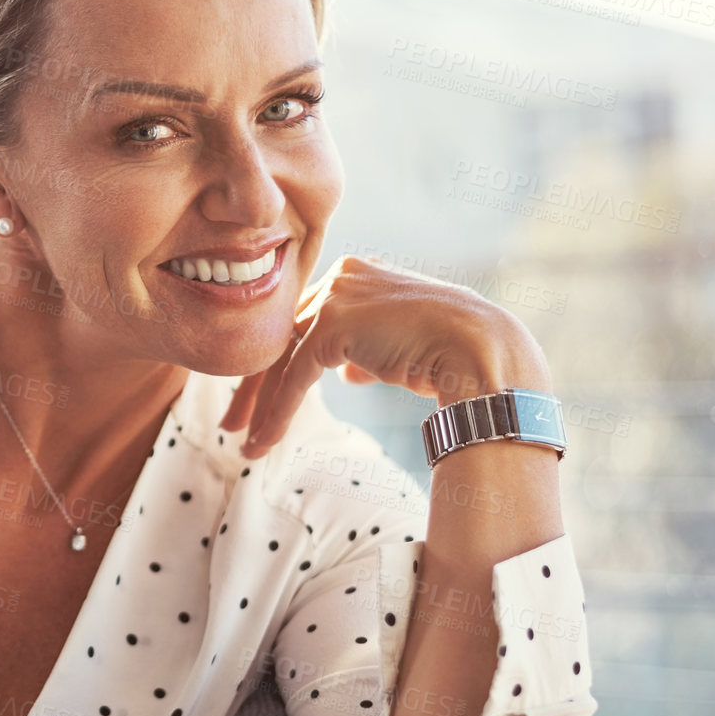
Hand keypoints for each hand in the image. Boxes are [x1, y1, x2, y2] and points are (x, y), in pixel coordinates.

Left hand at [219, 254, 552, 455]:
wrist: (483, 351)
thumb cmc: (453, 352)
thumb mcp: (400, 344)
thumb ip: (365, 348)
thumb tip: (347, 369)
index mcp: (357, 274)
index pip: (303, 321)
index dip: (279, 363)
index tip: (259, 398)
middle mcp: (342, 277)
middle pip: (283, 335)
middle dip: (256, 384)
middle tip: (232, 420)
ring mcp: (337, 296)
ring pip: (281, 356)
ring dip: (258, 403)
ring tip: (241, 439)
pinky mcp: (335, 324)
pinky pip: (294, 376)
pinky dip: (277, 411)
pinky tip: (263, 441)